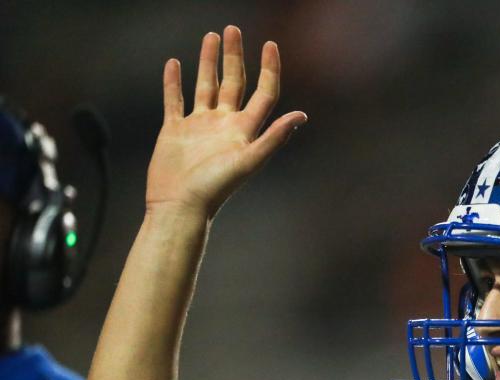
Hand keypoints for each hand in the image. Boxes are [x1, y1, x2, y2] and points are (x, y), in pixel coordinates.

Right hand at [145, 26, 306, 218]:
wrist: (180, 206)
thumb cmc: (215, 188)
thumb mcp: (249, 161)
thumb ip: (273, 137)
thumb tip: (301, 115)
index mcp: (244, 130)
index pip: (263, 93)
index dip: (268, 69)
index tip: (270, 44)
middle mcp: (224, 125)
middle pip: (233, 83)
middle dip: (235, 56)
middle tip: (234, 29)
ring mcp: (199, 126)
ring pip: (206, 86)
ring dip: (209, 62)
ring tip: (212, 37)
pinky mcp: (174, 131)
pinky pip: (175, 100)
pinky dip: (173, 82)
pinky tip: (174, 63)